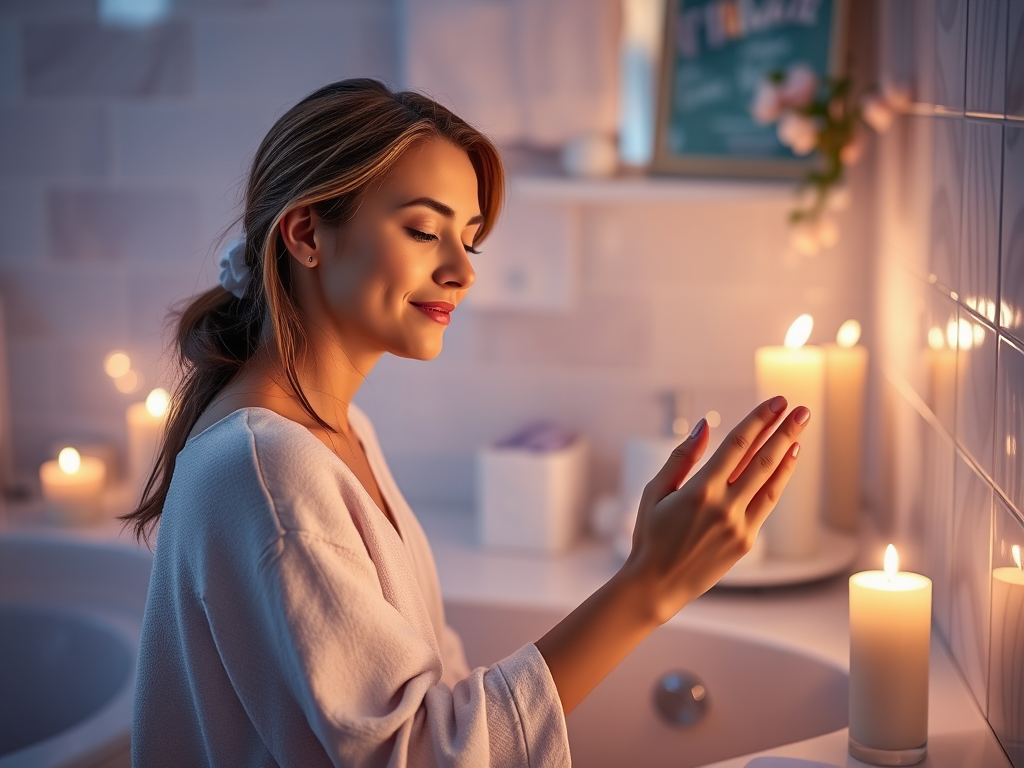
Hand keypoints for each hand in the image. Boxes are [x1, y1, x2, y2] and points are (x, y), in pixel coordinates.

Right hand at [623, 395, 808, 623]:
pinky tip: (787, 461)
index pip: (736, 446)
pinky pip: (768, 503)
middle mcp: (724, 507)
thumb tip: (704, 426)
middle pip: (762, 459)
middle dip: (783, 431)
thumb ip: (681, 457)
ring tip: (800, 430)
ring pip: (771, 481)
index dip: (758, 421)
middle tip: (800, 409)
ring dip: (788, 452)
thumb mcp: (654, 492)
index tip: (775, 402)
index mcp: (699, 491)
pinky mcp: (746, 541)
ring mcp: (738, 525)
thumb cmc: (650, 536)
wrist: (657, 585)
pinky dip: (780, 479)